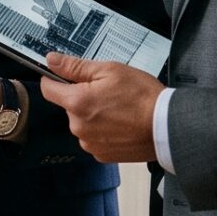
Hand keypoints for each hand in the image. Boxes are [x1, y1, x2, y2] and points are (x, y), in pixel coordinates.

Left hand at [39, 54, 164, 163]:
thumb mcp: (110, 70)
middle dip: (83, 97)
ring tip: (119, 110)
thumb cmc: (143, 97)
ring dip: (94, 116)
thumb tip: (51, 60)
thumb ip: (76, 66)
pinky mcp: (102, 155)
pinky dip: (104, 131)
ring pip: (82, 123)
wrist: (168, 127)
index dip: (55, 79)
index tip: (66, 76)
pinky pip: (94, 138)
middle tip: (108, 92)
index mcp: (77, 102)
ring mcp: (89, 143)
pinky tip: (121, 124)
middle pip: (69, 106)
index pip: (48, 89)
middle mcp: (78, 126)